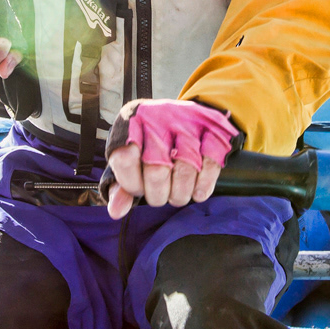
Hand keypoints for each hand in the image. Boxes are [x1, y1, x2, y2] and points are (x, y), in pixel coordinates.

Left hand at [103, 99, 239, 218]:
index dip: (132, 184)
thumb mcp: (130, 160)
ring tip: (177, 194)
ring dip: (181, 194)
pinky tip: (196, 191)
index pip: (124, 160)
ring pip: (186, 170)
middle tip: (160, 196)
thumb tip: (116, 211)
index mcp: (131, 124)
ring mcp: (188, 122)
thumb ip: (121, 187)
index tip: (138, 188)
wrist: (186, 117)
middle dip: (158, 194)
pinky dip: (203, 186)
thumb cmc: (151, 145)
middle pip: (157, 170)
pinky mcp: (212, 130)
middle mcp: (158, 118)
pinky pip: (210, 166)